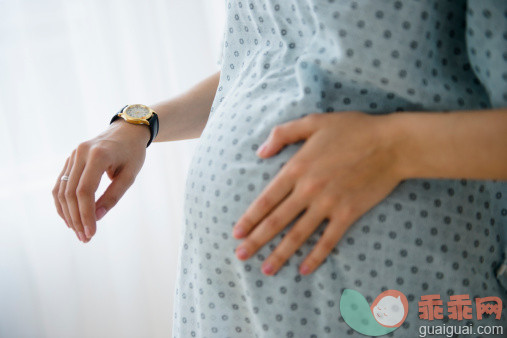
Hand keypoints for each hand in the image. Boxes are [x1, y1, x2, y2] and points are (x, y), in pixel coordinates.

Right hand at [52, 120, 149, 242]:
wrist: (126, 131)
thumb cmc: (132, 153)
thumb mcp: (130, 175)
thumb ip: (114, 196)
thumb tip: (97, 217)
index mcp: (98, 155)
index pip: (85, 191)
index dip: (86, 214)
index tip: (91, 233)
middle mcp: (80, 153)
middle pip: (70, 192)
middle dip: (76, 218)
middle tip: (85, 238)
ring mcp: (72, 155)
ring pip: (61, 190)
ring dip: (67, 213)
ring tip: (78, 231)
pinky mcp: (70, 159)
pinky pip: (61, 184)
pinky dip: (63, 202)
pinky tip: (70, 217)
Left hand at [232, 111, 403, 275]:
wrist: (391, 143)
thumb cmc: (352, 129)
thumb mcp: (313, 121)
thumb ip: (282, 134)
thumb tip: (260, 153)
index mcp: (296, 168)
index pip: (266, 200)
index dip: (249, 218)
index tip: (236, 233)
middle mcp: (308, 190)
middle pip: (276, 221)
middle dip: (256, 241)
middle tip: (241, 256)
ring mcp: (328, 204)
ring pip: (298, 235)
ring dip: (280, 254)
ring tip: (265, 270)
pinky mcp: (348, 214)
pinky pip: (328, 240)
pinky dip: (316, 257)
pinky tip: (304, 270)